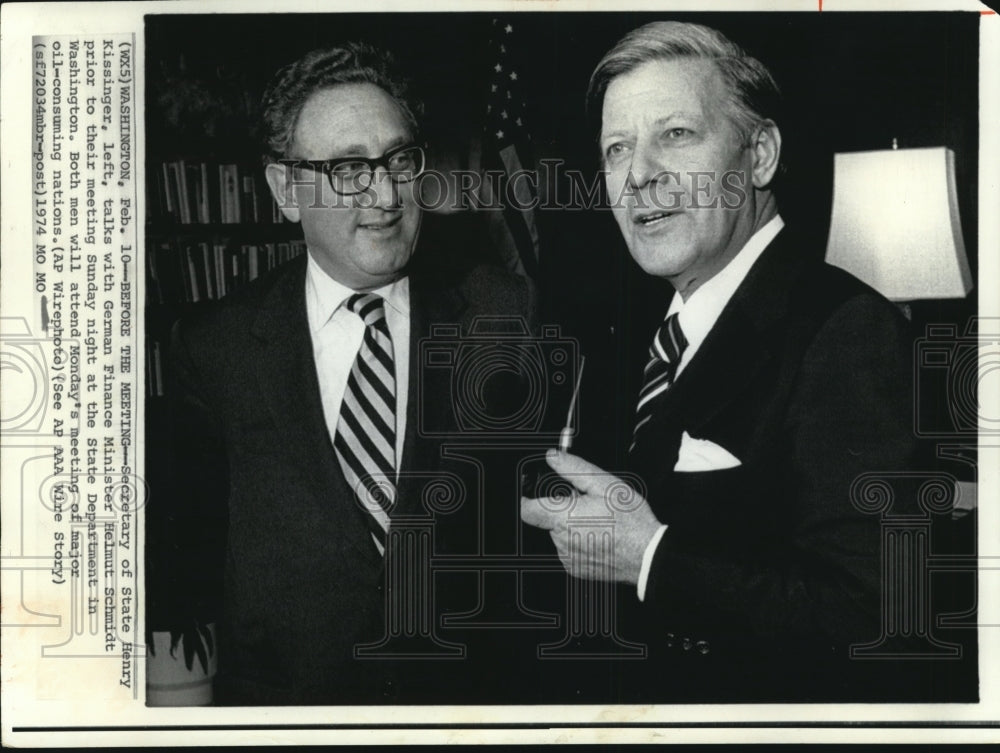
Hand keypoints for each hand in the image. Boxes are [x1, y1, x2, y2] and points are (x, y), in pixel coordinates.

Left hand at [520, 449, 661, 584]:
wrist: (648, 555)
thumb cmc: (630, 522)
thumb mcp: (604, 484)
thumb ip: (573, 468)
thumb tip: (554, 457)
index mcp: (564, 517)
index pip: (526, 509)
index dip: (526, 498)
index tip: (530, 492)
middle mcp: (561, 540)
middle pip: (548, 518)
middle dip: (562, 508)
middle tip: (586, 504)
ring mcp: (568, 557)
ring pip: (559, 533)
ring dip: (571, 525)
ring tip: (597, 521)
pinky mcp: (575, 568)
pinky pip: (569, 549)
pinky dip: (579, 540)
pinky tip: (599, 535)